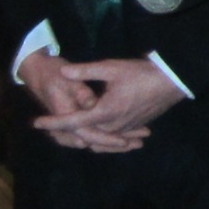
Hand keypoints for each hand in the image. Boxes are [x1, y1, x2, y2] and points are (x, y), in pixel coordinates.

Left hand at [18, 53, 181, 151]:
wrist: (172, 82)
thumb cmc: (142, 73)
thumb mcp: (112, 68)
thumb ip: (86, 71)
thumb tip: (63, 71)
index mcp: (105, 112)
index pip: (73, 121)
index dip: (53, 122)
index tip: (36, 122)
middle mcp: (114, 126)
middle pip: (83, 136)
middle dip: (64, 134)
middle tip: (48, 128)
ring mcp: (125, 129)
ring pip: (98, 141)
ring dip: (82, 138)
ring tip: (67, 133)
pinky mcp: (133, 128)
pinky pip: (112, 139)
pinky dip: (100, 139)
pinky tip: (96, 134)